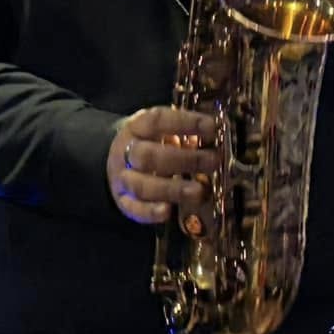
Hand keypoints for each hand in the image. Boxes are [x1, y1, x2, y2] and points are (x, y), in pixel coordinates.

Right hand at [107, 107, 218, 224]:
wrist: (117, 158)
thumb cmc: (151, 141)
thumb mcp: (164, 129)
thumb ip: (185, 133)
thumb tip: (216, 138)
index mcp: (137, 126)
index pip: (158, 120)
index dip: (185, 122)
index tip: (211, 127)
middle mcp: (126, 152)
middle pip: (149, 156)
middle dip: (184, 160)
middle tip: (213, 161)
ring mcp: (123, 178)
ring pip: (142, 186)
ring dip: (172, 190)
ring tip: (199, 192)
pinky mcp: (123, 201)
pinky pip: (134, 208)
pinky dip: (150, 212)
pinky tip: (167, 212)